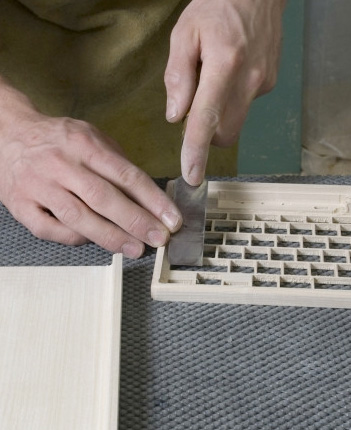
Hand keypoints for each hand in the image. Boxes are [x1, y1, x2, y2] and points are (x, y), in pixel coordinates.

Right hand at [0, 82, 181, 258]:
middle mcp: (60, 164)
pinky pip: (51, 230)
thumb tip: (149, 197)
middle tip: (159, 239)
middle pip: (103, 198)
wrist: (9, 134)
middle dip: (136, 222)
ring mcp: (38, 186)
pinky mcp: (20, 206)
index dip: (152, 200)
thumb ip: (118, 163)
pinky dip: (75, 239)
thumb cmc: (60, 139)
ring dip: (111, 237)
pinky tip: (94, 242)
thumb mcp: (93, 137)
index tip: (172, 219)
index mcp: (84, 144)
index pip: (125, 175)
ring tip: (136, 249)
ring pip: (78, 217)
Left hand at [165, 0, 285, 184]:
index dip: (197, 150)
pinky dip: (232, 100)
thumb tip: (176, 115)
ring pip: (236, 123)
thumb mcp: (184, 32)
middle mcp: (249, 79)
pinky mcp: (271, 84)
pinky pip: (245, 106)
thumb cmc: (217, 6)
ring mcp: (264, 84)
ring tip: (215, 80)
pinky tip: (231, 72)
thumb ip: (178, 76)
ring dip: (220, 116)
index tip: (192, 175)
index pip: (207, 117)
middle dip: (207, 135)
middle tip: (195, 107)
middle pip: (225, 133)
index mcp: (225, 63)